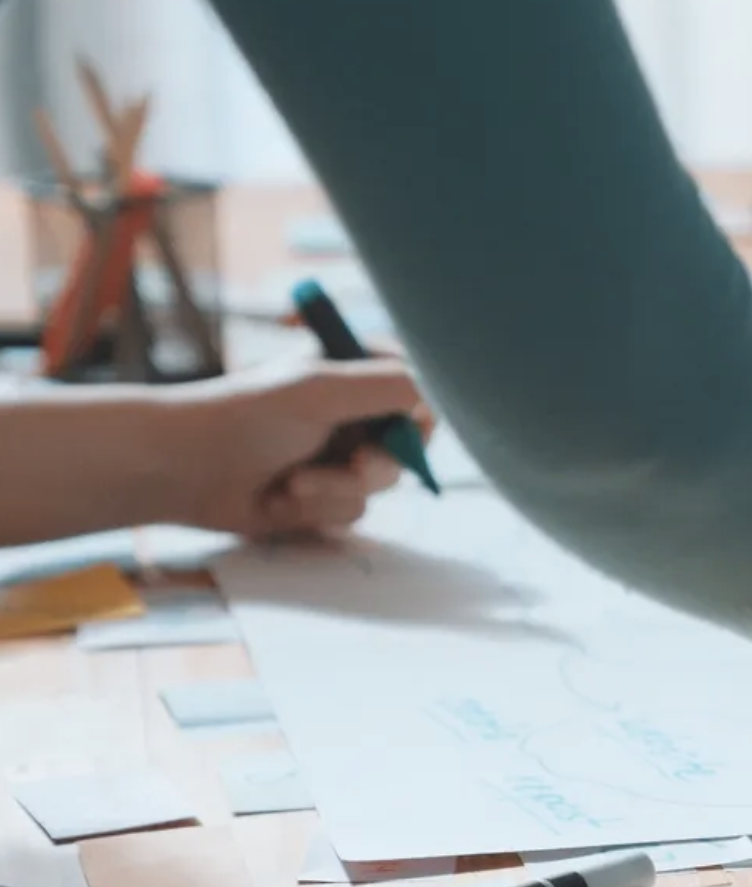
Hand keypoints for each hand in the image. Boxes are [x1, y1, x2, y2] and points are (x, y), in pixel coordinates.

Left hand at [169, 360, 432, 538]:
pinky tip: (281, 499)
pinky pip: (352, 512)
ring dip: (339, 489)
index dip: (416, 421)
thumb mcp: (322, 389)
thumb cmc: (245, 418)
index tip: (404, 434)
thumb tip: (434, 396)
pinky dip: (320, 509)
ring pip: (380, 486)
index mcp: (353, 374)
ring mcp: (336, 457)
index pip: (417, 395)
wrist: (182, 470)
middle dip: (378, 464)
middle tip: (355, 465)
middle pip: (407, 448)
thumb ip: (388, 387)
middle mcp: (351, 415)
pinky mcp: (320, 497)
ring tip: (294, 483)